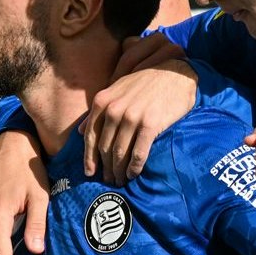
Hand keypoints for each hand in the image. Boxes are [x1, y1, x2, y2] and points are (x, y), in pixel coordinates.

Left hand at [82, 49, 195, 185]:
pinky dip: (134, 167)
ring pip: (120, 153)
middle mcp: (114, 110)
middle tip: (109, 181)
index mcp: (102, 102)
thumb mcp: (116, 90)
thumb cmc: (145, 83)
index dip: (89, 158)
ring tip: (121, 181)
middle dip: (106, 167)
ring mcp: (132, 117)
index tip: (89, 172)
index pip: (90, 136)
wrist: (174, 73)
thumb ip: (98, 110)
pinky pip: (138, 152)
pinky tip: (134, 174)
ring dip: (119, 171)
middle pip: (104, 147)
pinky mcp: (150, 124)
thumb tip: (80, 131)